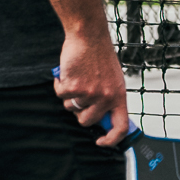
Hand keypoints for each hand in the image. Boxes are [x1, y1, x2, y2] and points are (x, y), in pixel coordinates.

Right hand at [54, 22, 130, 146]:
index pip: (120, 127)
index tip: (101, 142)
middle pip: (86, 121)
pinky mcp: (73, 87)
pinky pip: (60, 95)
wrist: (89, 37)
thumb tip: (102, 118)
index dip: (112, 140)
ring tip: (77, 78)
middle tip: (80, 94)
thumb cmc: (100, 57)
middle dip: (79, 111)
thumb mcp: (113, 80)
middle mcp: (106, 98)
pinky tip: (67, 73)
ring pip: (70, 108)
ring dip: (69, 96)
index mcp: (118, 96)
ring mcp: (89, 94)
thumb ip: (109, 98)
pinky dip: (59, 85)